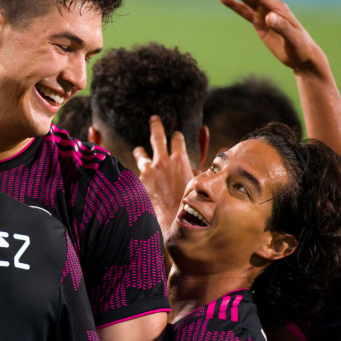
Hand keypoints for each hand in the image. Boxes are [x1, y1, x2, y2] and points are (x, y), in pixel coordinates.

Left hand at [133, 116, 195, 236]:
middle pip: (157, 137)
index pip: (177, 139)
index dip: (177, 137)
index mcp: (179, 160)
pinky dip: (135, 174)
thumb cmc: (189, 204)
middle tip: (154, 119)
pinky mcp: (137, 182)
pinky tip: (132, 176)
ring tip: (139, 150)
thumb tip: (208, 159)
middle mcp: (162, 162)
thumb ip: (199, 168)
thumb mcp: (198, 183)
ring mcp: (148, 171)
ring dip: (141, 152)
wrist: (171, 221)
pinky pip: (134, 173)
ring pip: (141, 155)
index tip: (176, 136)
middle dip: (156, 125)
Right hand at [215, 0, 327, 76]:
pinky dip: (233, 4)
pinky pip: (244, 11)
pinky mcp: (259, 22)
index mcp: (278, 8)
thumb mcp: (292, 39)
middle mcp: (270, 7)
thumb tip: (268, 17)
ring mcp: (264, 14)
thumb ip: (281, 27)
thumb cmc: (300, 48)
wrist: (303, 56)